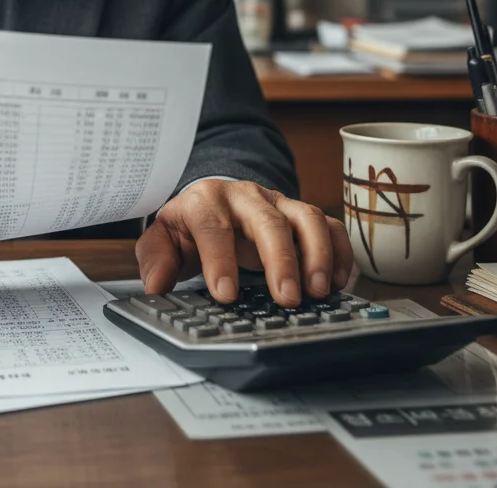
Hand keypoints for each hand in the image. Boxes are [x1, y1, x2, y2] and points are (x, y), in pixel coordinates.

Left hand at [135, 180, 352, 306]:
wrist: (212, 201)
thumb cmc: (190, 225)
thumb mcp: (165, 239)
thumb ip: (157, 259)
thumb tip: (156, 286)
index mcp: (206, 201)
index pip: (213, 226)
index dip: (220, 259)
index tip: (226, 294)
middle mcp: (245, 197)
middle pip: (267, 220)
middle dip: (279, 259)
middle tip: (286, 298)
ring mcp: (278, 203)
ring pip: (307, 217)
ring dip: (317, 254)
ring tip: (319, 291)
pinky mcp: (301, 215)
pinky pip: (331, 226)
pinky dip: (341, 252)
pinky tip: (339, 282)